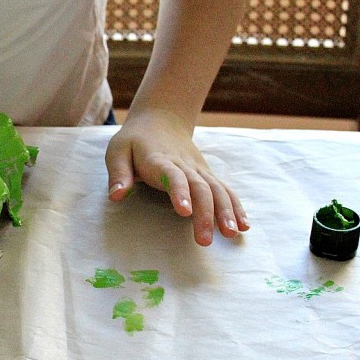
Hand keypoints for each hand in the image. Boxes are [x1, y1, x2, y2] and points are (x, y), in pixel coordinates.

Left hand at [104, 109, 248, 245]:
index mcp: (160, 160)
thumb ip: (118, 174)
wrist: (160, 119)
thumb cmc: (134, 141)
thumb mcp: (118, 151)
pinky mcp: (206, 174)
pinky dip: (236, 206)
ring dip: (226, 211)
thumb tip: (116, 196)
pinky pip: (224, 189)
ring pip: (217, 189)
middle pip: (199, 187)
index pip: (173, 176)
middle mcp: (184, 165)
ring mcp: (199, 169)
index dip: (180, 192)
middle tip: (205, 240)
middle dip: (205, 213)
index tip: (185, 212)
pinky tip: (243, 225)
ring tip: (231, 234)